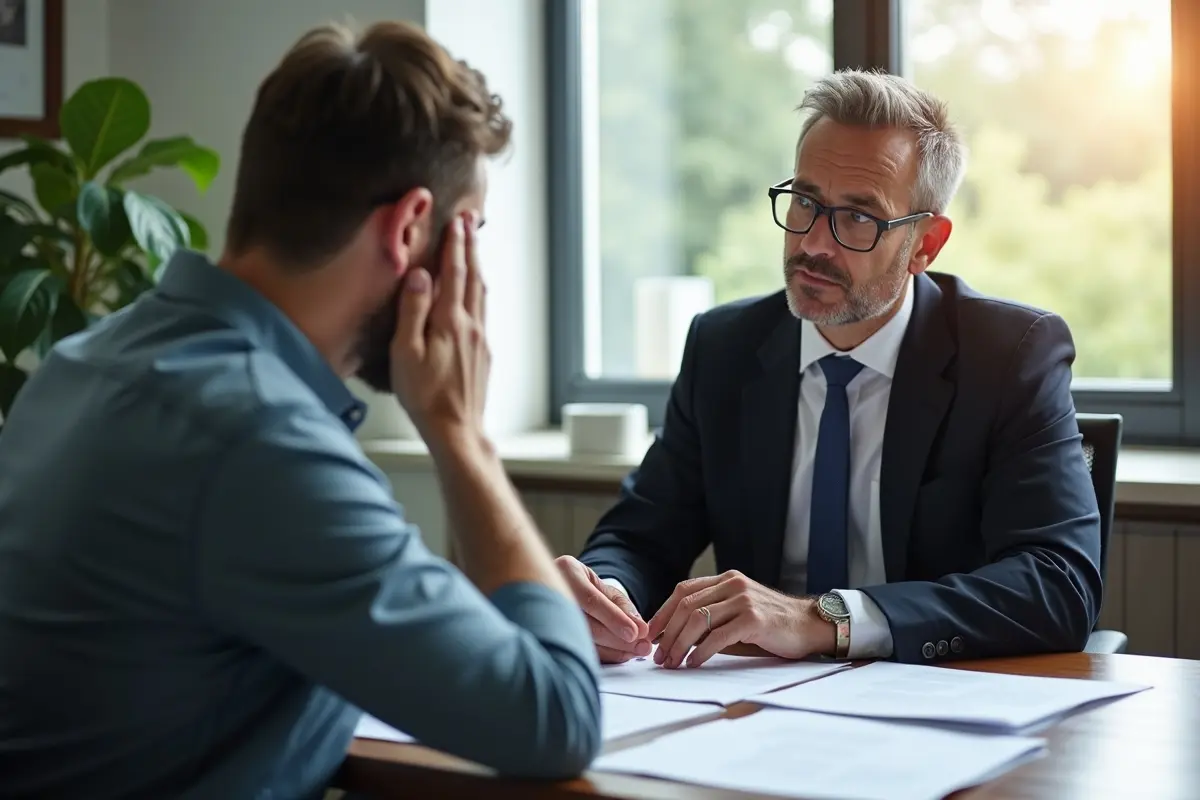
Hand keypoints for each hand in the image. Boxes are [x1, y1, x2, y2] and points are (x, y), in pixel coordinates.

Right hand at [391, 212, 489, 453]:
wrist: (456, 429)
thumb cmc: (424, 395)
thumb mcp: (406, 352)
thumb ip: (413, 310)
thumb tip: (419, 273)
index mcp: (450, 321)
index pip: (454, 273)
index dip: (455, 245)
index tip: (457, 222)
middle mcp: (471, 326)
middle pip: (473, 277)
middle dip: (470, 248)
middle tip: (471, 222)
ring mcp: (480, 340)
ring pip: (481, 293)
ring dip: (477, 267)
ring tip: (474, 248)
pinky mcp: (483, 354)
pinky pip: (482, 311)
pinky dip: (478, 291)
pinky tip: (476, 293)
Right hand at [556, 556, 650, 662]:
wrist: (561, 592)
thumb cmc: (585, 589)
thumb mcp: (605, 589)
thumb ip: (623, 607)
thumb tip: (640, 629)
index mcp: (566, 571)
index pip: (590, 599)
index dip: (614, 618)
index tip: (635, 633)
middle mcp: (551, 590)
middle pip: (585, 624)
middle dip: (617, 639)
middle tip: (642, 647)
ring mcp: (545, 615)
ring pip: (581, 640)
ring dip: (613, 650)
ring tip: (635, 652)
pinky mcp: (549, 636)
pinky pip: (578, 651)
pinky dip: (603, 655)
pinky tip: (619, 655)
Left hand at [646, 571, 834, 668]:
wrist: (810, 625)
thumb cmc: (771, 624)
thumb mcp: (737, 612)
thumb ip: (711, 616)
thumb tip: (674, 636)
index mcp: (726, 579)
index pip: (683, 591)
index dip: (663, 613)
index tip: (651, 634)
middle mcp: (732, 584)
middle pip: (687, 605)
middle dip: (668, 633)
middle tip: (658, 656)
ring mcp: (744, 600)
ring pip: (698, 620)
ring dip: (680, 644)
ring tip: (672, 663)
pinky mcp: (754, 619)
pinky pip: (718, 636)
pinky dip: (701, 652)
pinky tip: (694, 663)